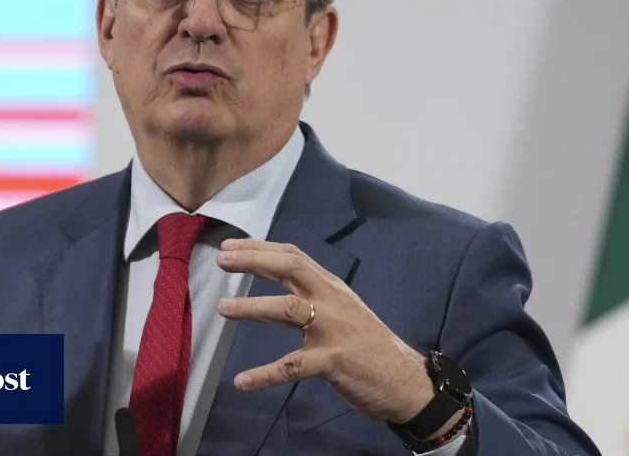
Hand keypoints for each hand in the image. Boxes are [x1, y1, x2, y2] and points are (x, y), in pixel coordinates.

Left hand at [214, 239, 437, 425]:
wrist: (406, 382)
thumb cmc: (368, 346)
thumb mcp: (342, 310)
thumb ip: (312, 295)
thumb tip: (277, 280)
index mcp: (331, 288)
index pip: (293, 257)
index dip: (260, 249)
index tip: (230, 245)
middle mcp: (331, 301)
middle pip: (290, 269)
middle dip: (254, 261)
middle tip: (222, 260)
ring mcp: (332, 330)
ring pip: (288, 310)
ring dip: (252, 307)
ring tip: (222, 307)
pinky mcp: (333, 361)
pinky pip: (293, 367)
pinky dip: (265, 374)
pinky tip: (242, 381)